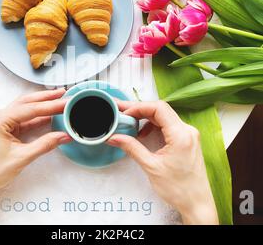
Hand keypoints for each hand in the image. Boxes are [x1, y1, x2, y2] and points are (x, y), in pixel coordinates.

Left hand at [0, 88, 70, 223]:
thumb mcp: (22, 158)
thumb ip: (45, 144)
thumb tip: (64, 136)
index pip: (30, 109)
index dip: (50, 106)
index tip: (65, 102)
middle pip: (26, 102)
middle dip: (46, 98)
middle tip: (63, 93)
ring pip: (24, 108)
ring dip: (41, 105)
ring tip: (57, 100)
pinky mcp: (2, 128)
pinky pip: (22, 119)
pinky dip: (35, 117)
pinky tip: (48, 115)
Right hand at [108, 100, 217, 224]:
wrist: (197, 204)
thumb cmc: (179, 189)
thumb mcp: (151, 167)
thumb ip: (131, 148)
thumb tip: (114, 137)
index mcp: (181, 135)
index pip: (158, 108)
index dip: (139, 107)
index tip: (125, 112)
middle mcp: (188, 131)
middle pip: (160, 110)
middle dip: (139, 110)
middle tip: (121, 111)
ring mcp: (189, 135)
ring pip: (164, 117)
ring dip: (146, 118)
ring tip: (130, 123)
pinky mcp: (187, 140)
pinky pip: (168, 125)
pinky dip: (153, 126)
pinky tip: (143, 134)